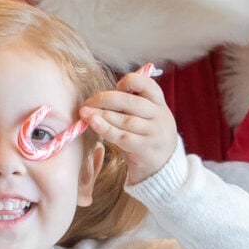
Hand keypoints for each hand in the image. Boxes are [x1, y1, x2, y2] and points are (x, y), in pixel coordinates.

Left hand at [79, 69, 177, 185]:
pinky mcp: (146, 148)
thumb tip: (100, 97)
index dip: (128, 82)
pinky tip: (93, 123)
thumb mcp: (146, 117)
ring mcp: (154, 133)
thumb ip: (130, 105)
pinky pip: (122, 137)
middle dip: (105, 99)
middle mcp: (160, 116)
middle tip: (88, 102)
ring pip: (125, 120)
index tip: (115, 87)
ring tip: (85, 113)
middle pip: (130, 102)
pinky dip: (106, 129)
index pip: (146, 84)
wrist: (162, 166)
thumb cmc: (146, 136)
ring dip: (102, 114)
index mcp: (160, 103)